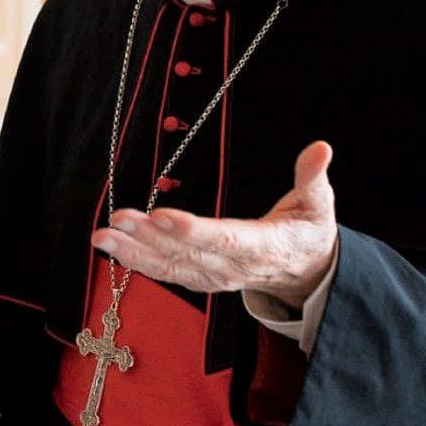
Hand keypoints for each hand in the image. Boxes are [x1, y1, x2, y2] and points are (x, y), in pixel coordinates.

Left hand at [92, 140, 337, 308]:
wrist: (305, 272)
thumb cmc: (308, 231)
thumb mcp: (318, 205)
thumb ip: (313, 178)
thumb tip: (323, 147)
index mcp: (262, 247)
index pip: (224, 239)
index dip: (192, 230)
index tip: (161, 214)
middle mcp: (233, 267)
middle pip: (186, 253)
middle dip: (148, 238)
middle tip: (116, 219)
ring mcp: (214, 277)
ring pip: (169, 266)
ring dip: (133, 252)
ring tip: (102, 236)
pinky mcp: (200, 279)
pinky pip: (166, 273)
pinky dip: (137, 262)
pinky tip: (112, 248)